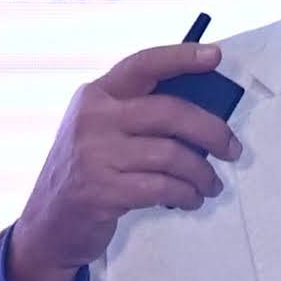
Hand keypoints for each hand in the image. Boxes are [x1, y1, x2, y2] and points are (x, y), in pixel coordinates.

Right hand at [1, 43, 239, 280]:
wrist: (48, 224)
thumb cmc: (87, 173)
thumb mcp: (99, 131)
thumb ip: (137, 115)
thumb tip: (201, 111)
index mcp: (95, 95)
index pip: (143, 64)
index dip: (181, 57)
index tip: (214, 56)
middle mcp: (93, 119)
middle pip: (170, 112)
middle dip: (212, 131)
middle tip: (232, 149)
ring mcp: (95, 155)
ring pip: (171, 155)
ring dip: (201, 173)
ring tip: (210, 184)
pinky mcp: (103, 191)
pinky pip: (162, 187)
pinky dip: (186, 194)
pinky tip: (191, 199)